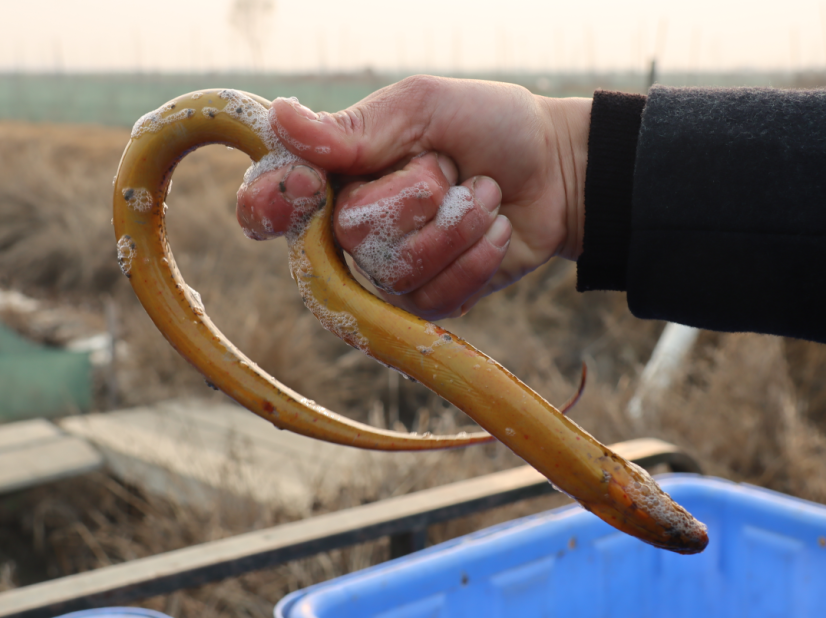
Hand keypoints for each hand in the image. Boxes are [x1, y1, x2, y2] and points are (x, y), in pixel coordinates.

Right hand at [236, 76, 590, 318]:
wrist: (557, 170)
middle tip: (450, 169)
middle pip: (350, 234)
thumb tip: (279, 118)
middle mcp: (349, 228)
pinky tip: (493, 230)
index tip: (307, 186)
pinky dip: (477, 257)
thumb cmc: (488, 126)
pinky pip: (435, 298)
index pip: (269, 204)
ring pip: (398, 269)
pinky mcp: (427, 302)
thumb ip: (356, 127)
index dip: (273, 203)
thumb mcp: (423, 108)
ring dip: (459, 224)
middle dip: (418, 194)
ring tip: (482, 196)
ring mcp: (387, 270)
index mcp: (336, 173)